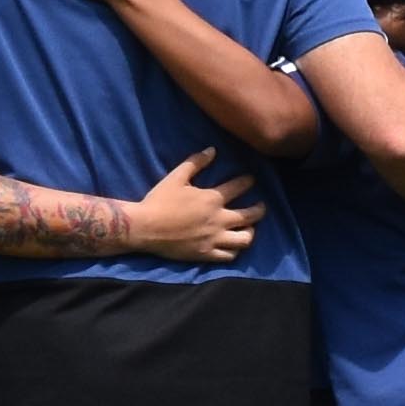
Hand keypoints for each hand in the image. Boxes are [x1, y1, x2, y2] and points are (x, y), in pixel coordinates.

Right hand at [115, 151, 257, 266]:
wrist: (144, 227)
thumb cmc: (159, 200)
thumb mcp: (176, 177)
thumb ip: (195, 162)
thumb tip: (212, 150)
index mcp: (212, 199)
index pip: (239, 187)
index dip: (248, 181)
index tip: (250, 179)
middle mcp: (219, 219)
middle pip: (250, 215)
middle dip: (259, 209)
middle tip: (260, 206)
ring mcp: (214, 239)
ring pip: (245, 239)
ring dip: (251, 232)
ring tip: (249, 228)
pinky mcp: (206, 253)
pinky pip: (229, 255)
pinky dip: (235, 250)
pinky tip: (233, 245)